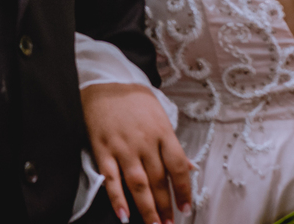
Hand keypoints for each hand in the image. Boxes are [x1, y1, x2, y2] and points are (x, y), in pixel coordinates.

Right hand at [81, 83, 190, 223]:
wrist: (104, 83)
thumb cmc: (135, 100)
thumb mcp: (160, 115)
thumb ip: (173, 144)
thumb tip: (190, 168)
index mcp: (162, 132)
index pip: (178, 167)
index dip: (183, 190)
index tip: (185, 208)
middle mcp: (144, 142)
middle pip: (158, 180)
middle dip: (165, 206)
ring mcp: (122, 147)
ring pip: (137, 184)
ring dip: (147, 208)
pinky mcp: (102, 149)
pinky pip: (110, 179)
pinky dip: (116, 198)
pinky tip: (123, 215)